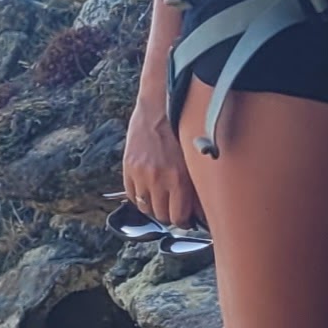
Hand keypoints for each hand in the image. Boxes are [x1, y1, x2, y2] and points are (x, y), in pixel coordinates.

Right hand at [123, 87, 202, 232]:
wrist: (158, 107)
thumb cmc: (181, 130)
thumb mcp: (194, 159)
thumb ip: (196, 186)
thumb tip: (199, 211)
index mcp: (179, 178)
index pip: (179, 217)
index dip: (183, 220)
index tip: (185, 217)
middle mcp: (158, 179)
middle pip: (161, 216)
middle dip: (169, 214)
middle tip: (174, 208)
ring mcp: (140, 174)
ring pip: (145, 208)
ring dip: (154, 206)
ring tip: (161, 198)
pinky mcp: (128, 167)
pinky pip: (132, 195)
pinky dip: (140, 196)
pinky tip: (149, 189)